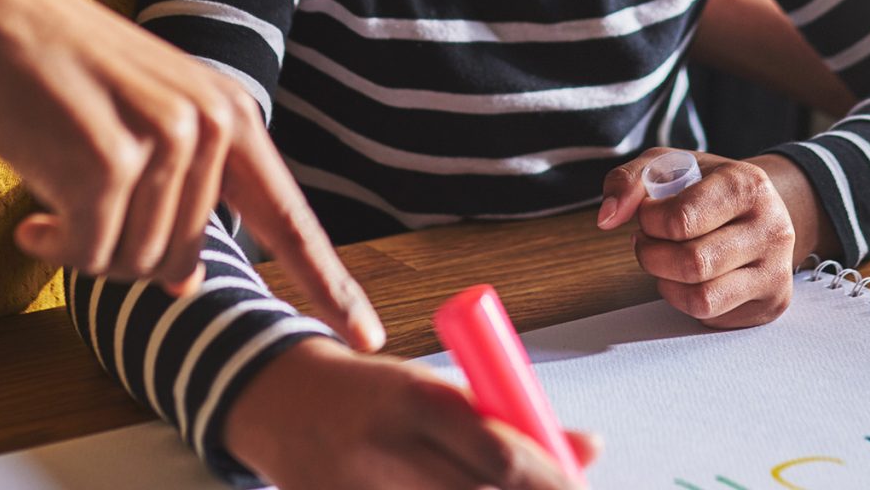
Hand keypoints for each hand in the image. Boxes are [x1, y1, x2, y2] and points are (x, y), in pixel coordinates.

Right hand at [0, 0, 381, 348]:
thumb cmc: (48, 79)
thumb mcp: (135, 126)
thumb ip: (178, 193)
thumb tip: (186, 283)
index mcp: (227, 113)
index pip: (286, 214)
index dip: (328, 282)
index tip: (367, 336)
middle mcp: (210, 122)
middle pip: (182, 258)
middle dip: (121, 251)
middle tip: (72, 206)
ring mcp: (165, 139)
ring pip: (136, 263)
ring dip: (82, 246)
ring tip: (51, 193)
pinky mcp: (110, 162)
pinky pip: (89, 255)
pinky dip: (53, 247)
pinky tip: (28, 215)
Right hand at [225, 339, 598, 489]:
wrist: (278, 404)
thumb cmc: (373, 395)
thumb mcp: (438, 389)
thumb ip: (509, 420)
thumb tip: (591, 448)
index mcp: (414, 400)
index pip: (501, 455)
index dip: (551, 478)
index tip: (576, 483)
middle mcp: (385, 452)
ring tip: (496, 489)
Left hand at [597, 150, 805, 327]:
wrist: (759, 209)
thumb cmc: (708, 188)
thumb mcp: (668, 166)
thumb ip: (628, 181)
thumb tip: (607, 218)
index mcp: (747, 184)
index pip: (682, 219)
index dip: (649, 222)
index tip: (647, 215)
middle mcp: (772, 227)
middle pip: (692, 263)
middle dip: (652, 256)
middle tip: (648, 242)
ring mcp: (775, 269)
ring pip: (703, 299)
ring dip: (667, 283)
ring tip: (665, 261)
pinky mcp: (772, 302)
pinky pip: (713, 316)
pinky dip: (687, 300)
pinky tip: (689, 279)